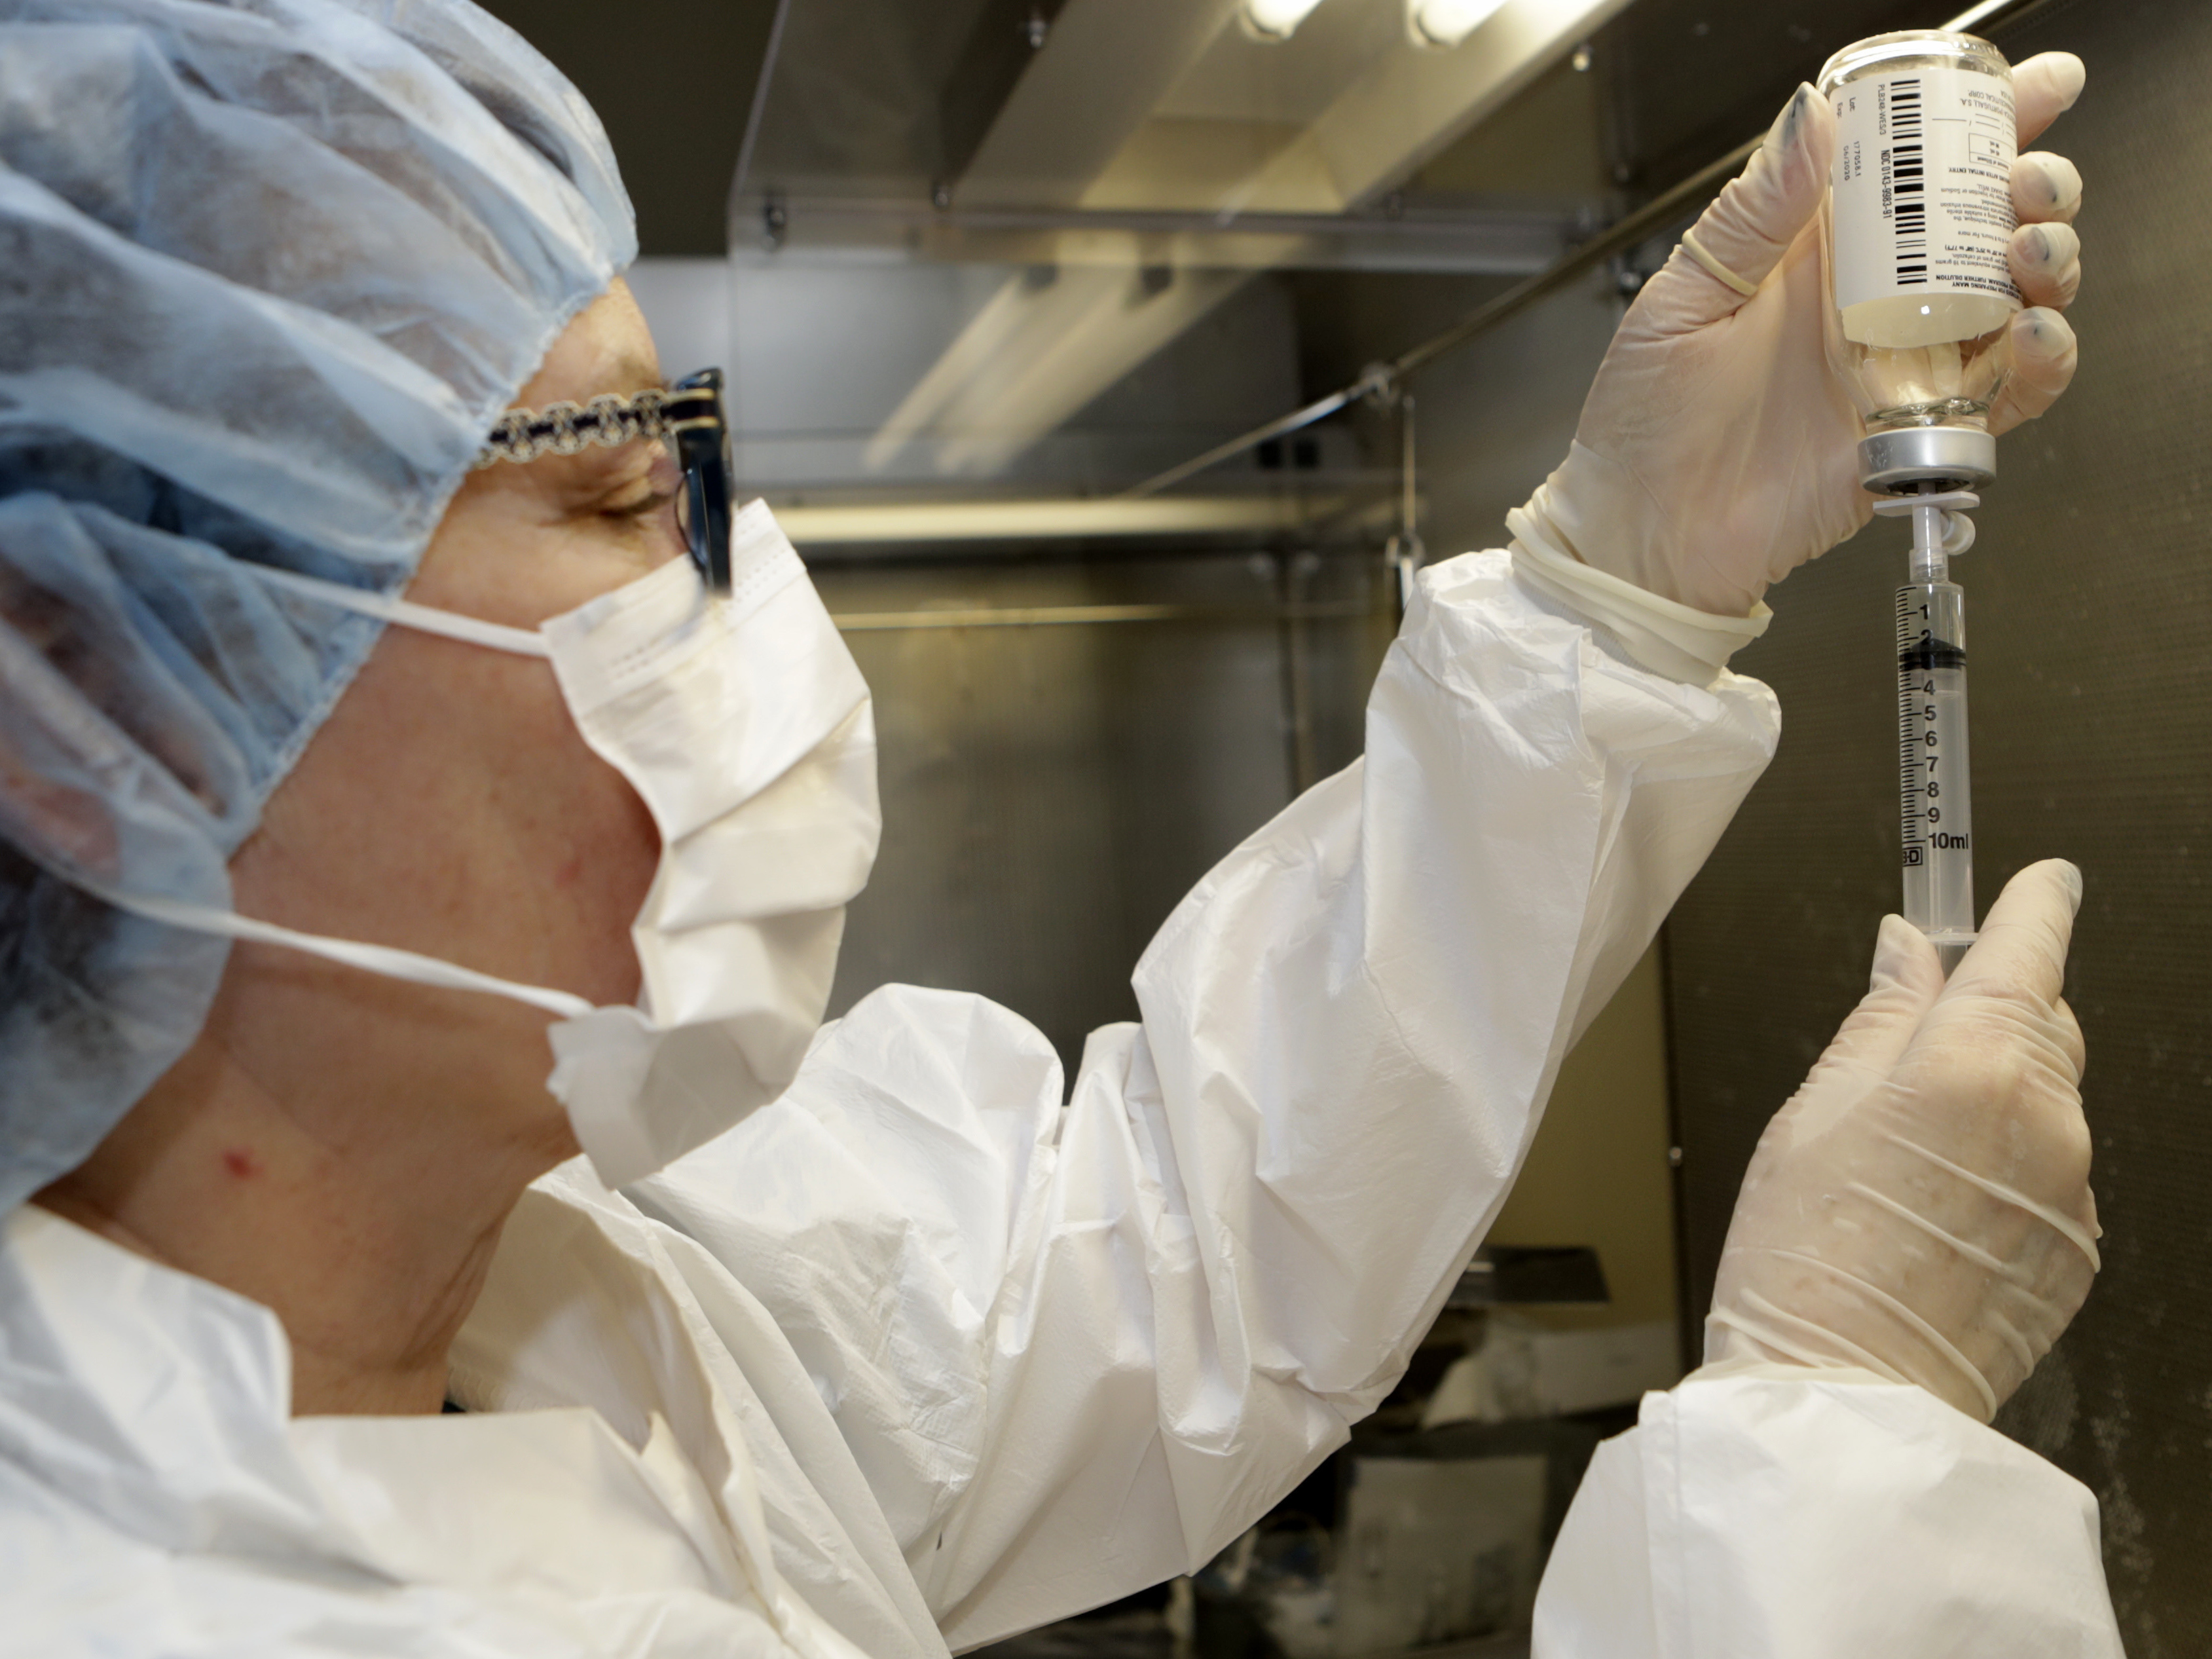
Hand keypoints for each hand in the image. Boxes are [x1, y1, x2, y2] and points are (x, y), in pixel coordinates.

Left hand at [1515, 55, 2086, 616]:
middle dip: (2033, 186)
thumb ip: (1753, 212)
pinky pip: (2009, 392)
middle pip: (1985, 223)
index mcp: (1816, 252)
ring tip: (2029, 252)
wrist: (1643, 537)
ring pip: (2014, 298)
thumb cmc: (1642, 426)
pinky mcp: (1920, 434)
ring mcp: (1903, 367)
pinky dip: (2042, 360)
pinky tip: (2030, 334)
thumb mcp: (1682, 301)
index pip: (1913, 167)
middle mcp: (1872, 302)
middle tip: (2029, 182)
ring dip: (2047, 262)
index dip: (1983, 121)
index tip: (2037, 88)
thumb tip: (1809, 117)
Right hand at [1703, 861, 2099, 1421]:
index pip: (2029, 948)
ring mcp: (2073, 1189)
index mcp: (1971, 1065)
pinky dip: (2005, 1172)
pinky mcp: (2080, 1248)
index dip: (2034, 903)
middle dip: (1990, 1015)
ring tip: (1905, 1162)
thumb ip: (1879, 1018)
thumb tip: (1905, 954)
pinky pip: (2050, 1175)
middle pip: (2041, 1022)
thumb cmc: (1806, 1258)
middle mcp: (2045, 1118)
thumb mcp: (1812, 1110)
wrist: (1843, 1393)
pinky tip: (1936, 1212)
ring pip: (2046, 1101)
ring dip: (1993, 1102)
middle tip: (1911, 1047)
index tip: (2041, 878)